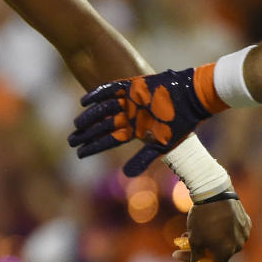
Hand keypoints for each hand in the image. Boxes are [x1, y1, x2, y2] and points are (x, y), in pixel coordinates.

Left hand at [68, 69, 213, 175]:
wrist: (191, 99)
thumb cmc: (179, 124)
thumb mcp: (161, 145)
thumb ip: (143, 159)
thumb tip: (126, 175)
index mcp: (134, 130)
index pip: (109, 140)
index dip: (94, 147)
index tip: (79, 154)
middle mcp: (128, 116)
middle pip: (102, 126)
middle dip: (86, 134)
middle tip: (70, 140)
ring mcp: (128, 101)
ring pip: (102, 109)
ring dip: (89, 116)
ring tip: (76, 124)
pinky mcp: (131, 86)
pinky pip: (109, 90)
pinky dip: (96, 94)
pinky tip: (84, 101)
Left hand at [175, 198, 250, 261]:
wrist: (214, 191)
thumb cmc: (203, 217)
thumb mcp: (195, 239)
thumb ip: (195, 261)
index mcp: (227, 252)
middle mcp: (239, 245)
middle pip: (215, 256)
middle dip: (195, 254)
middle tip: (178, 249)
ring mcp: (243, 233)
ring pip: (221, 243)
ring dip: (203, 242)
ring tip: (185, 235)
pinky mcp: (244, 221)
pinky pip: (228, 232)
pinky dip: (215, 232)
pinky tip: (201, 225)